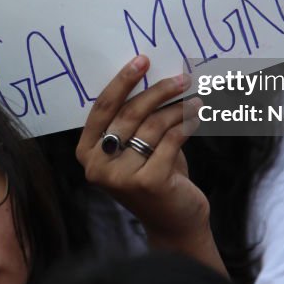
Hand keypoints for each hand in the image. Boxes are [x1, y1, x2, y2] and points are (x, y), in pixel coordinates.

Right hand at [76, 56, 224, 273]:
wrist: (175, 223)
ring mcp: (120, 177)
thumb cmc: (155, 176)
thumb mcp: (136, 147)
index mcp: (86, 152)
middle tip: (180, 78)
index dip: (122, 82)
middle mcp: (97, 166)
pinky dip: (186, 124)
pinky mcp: (147, 182)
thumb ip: (134, 120)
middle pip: (128, 114)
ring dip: (176, 109)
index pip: (102, 108)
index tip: (142, 60)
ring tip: (193, 100)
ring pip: (152, 126)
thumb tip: (151, 75)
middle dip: (157, 91)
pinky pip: (170, 140)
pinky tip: (197, 115)